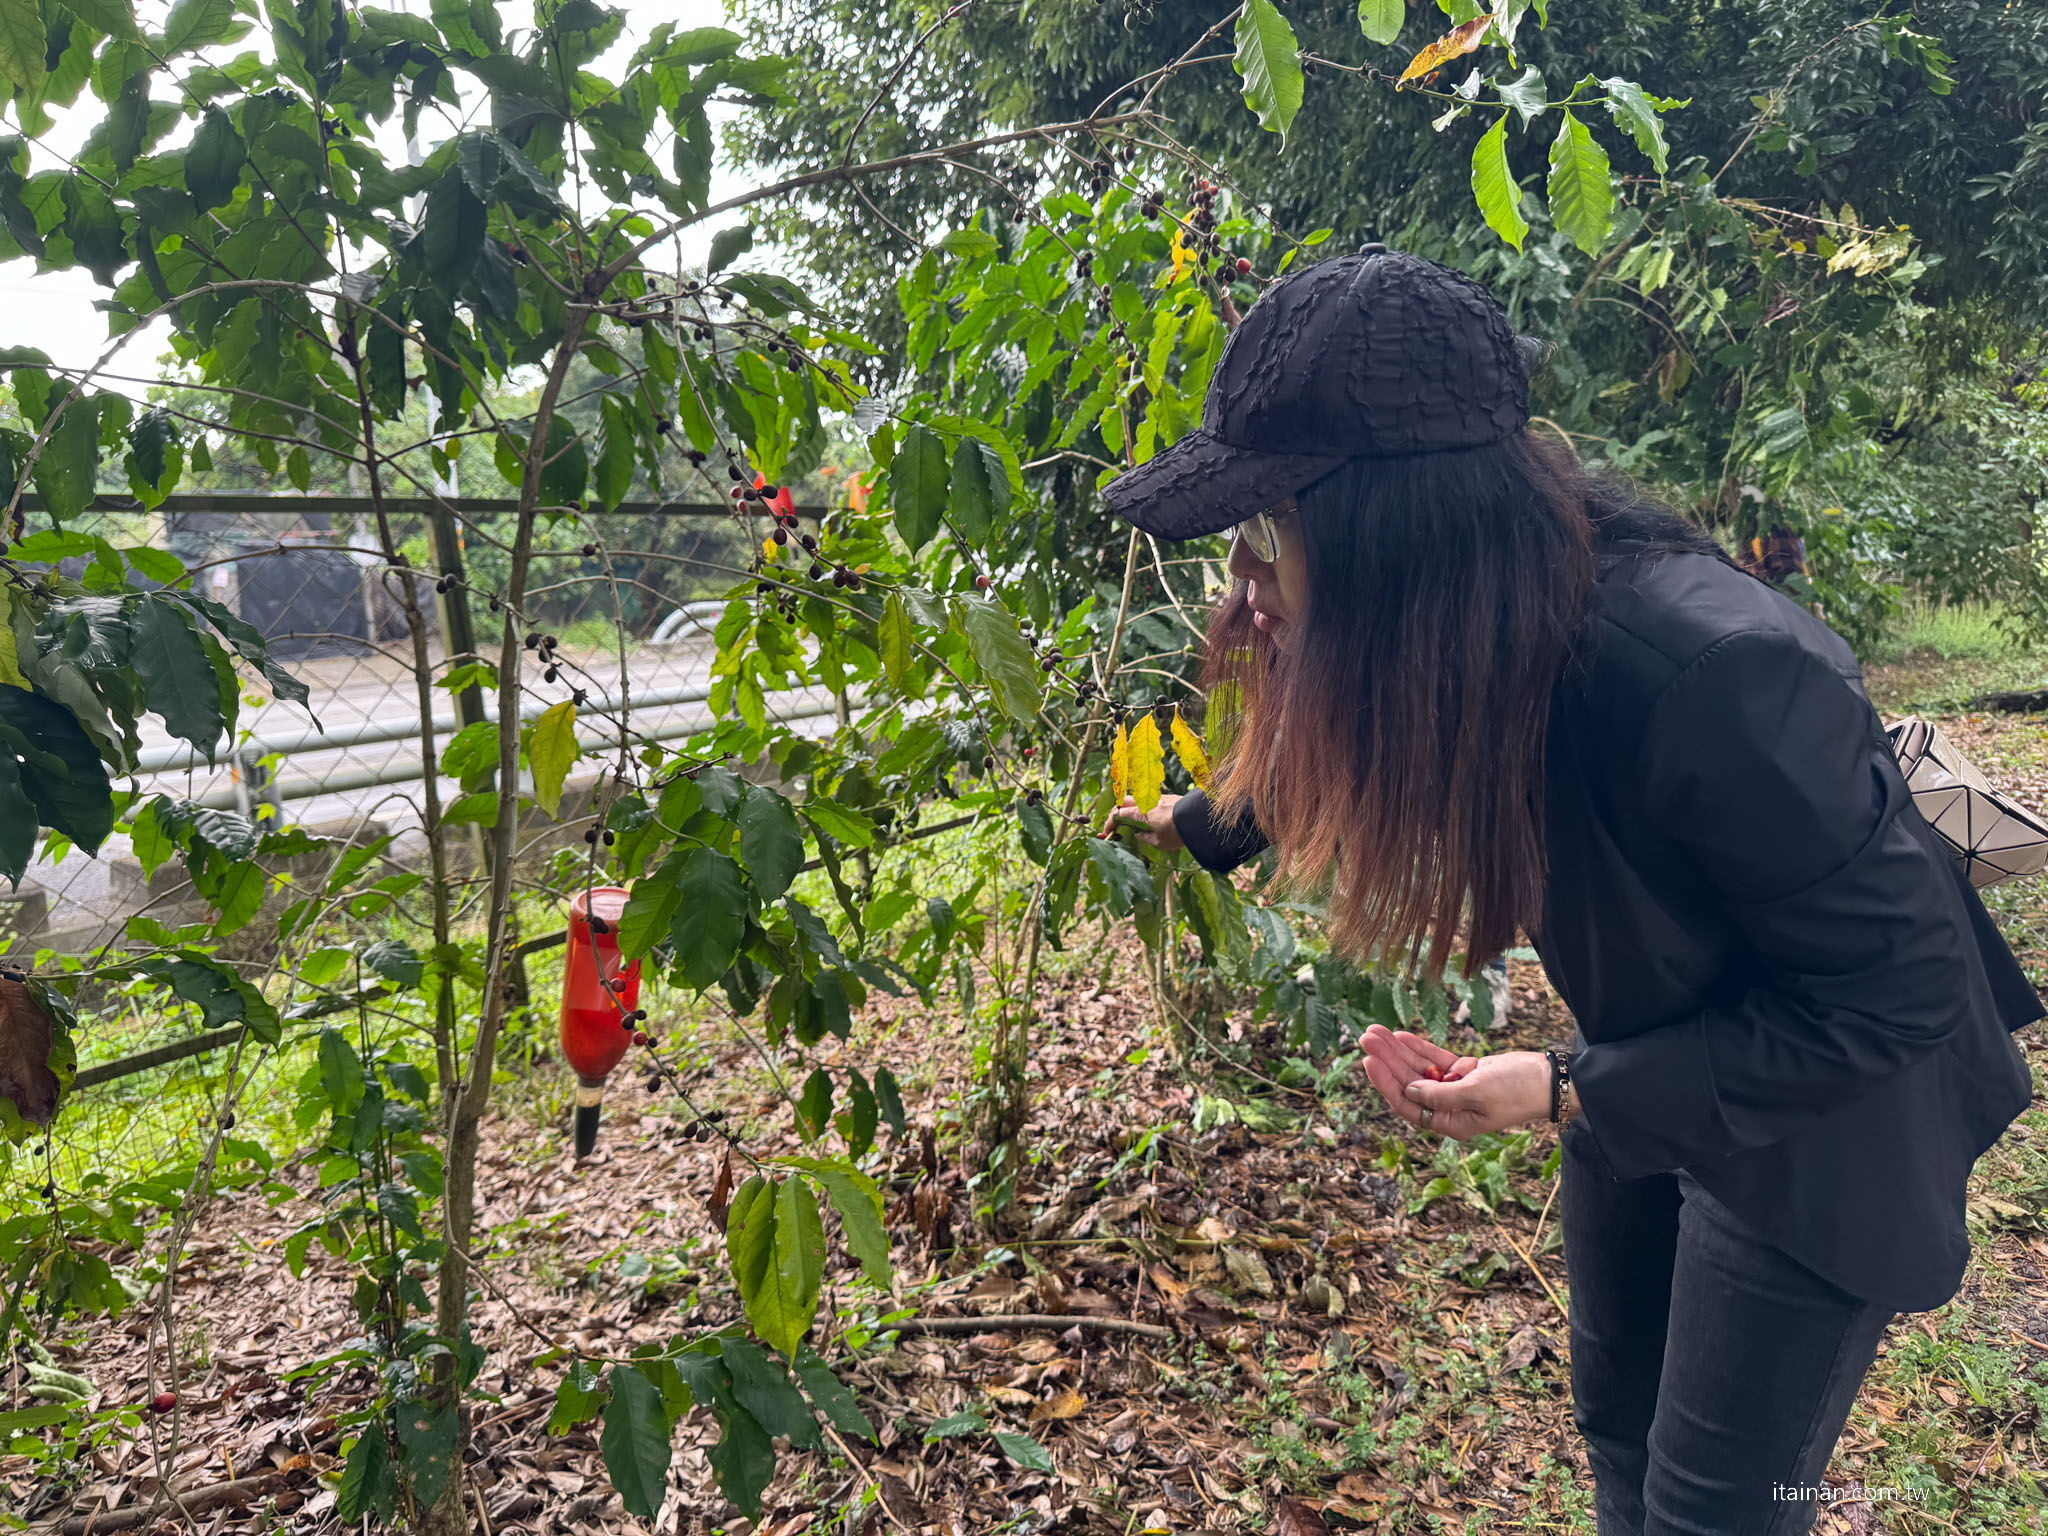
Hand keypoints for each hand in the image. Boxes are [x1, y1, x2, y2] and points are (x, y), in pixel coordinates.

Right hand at [1108, 793, 1182, 849]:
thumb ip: (1145, 837)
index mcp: (1140, 814)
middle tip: (1116, 823)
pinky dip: (1143, 806)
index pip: (1117, 815)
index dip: (1109, 823)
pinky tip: (1149, 815)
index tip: (1107, 832)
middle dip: (1117, 811)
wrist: (1197, 819)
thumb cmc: (1176, 833)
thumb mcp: (1159, 842)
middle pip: (1124, 802)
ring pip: (1137, 799)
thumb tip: (1138, 834)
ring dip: (1130, 807)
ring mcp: (1156, 798)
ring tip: (1132, 819)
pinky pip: (1149, 800)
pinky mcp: (1167, 797)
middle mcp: (1145, 803)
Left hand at [1360, 1027, 1550, 1140]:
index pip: (1408, 1104)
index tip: (1369, 1061)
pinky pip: (1434, 1060)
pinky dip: (1418, 1048)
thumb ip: (1441, 1094)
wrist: (1549, 1079)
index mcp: (1452, 1123)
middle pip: (1408, 1083)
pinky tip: (1400, 1035)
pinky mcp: (1465, 1073)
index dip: (1386, 1083)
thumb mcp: (1477, 1093)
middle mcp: (1449, 1108)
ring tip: (1376, 1031)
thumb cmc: (1518, 1091)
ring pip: (1418, 1069)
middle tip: (1367, 1037)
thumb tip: (1409, 1090)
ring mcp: (1456, 1089)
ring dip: (1397, 1050)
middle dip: (1387, 1060)